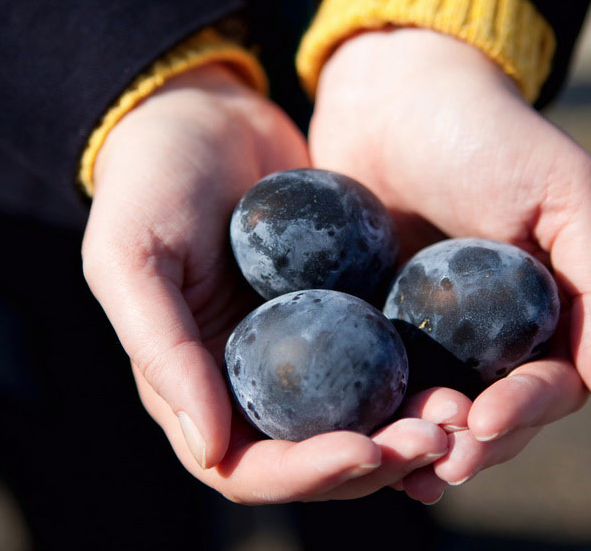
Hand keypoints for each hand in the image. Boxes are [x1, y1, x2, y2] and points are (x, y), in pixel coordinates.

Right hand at [81, 64, 448, 502]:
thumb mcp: (129, 258)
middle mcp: (253, 382)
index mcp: (195, 388)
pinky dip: (419, 374)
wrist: (203, 115)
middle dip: (375, 459)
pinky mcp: (342, 310)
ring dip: (407, 427)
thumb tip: (211, 450)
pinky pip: (382, 356)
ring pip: (360, 416)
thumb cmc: (148, 182)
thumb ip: (161, 351)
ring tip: (459, 415)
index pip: (249, 465)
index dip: (306, 474)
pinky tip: (461, 369)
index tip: (364, 451)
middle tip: (435, 439)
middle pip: (318, 453)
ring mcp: (303, 348)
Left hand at [309, 29, 590, 501]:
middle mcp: (490, 332)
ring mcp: (429, 330)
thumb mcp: (567, 193)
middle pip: (492, 413)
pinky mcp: (372, 320)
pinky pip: (377, 381)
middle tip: (440, 458)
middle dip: (471, 442)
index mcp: (546, 310)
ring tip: (401, 462)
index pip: (549, 385)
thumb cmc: (488, 133)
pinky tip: (358, 441)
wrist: (393, 91)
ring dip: (424, 442)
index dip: (523, 410)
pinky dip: (374, 416)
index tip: (485, 421)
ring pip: (436, 409)